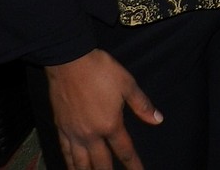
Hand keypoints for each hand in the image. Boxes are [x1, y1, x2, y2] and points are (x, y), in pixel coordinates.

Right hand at [45, 48, 162, 169]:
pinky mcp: (61, 128)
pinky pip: (65, 153)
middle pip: (101, 163)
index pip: (125, 151)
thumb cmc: (100, 70)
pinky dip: (70, 164)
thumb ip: (142, 105)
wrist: (69, 61)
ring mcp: (74, 134)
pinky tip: (72, 168)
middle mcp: (91, 135)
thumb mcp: (127, 84)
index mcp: (110, 124)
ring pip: (80, 163)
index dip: (133, 165)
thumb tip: (158, 120)